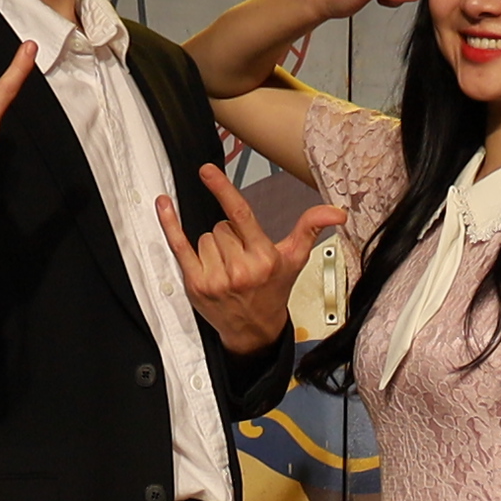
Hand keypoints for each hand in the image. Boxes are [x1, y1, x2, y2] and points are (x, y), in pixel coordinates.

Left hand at [160, 163, 339, 355]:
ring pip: (205, 236)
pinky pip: (178, 246)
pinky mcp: (196, 284)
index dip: (222, 190)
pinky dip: (170, 225)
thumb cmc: (273, 290)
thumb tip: (336, 211)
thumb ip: (310, 228)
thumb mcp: (295, 259)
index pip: (240, 215)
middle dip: (230, 236)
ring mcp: (215, 279)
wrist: (254, 330)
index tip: (207, 170)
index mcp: (264, 258)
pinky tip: (164, 205)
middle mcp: (240, 269)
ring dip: (214, 246)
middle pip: (221, 226)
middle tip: (241, 257)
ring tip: (227, 267)